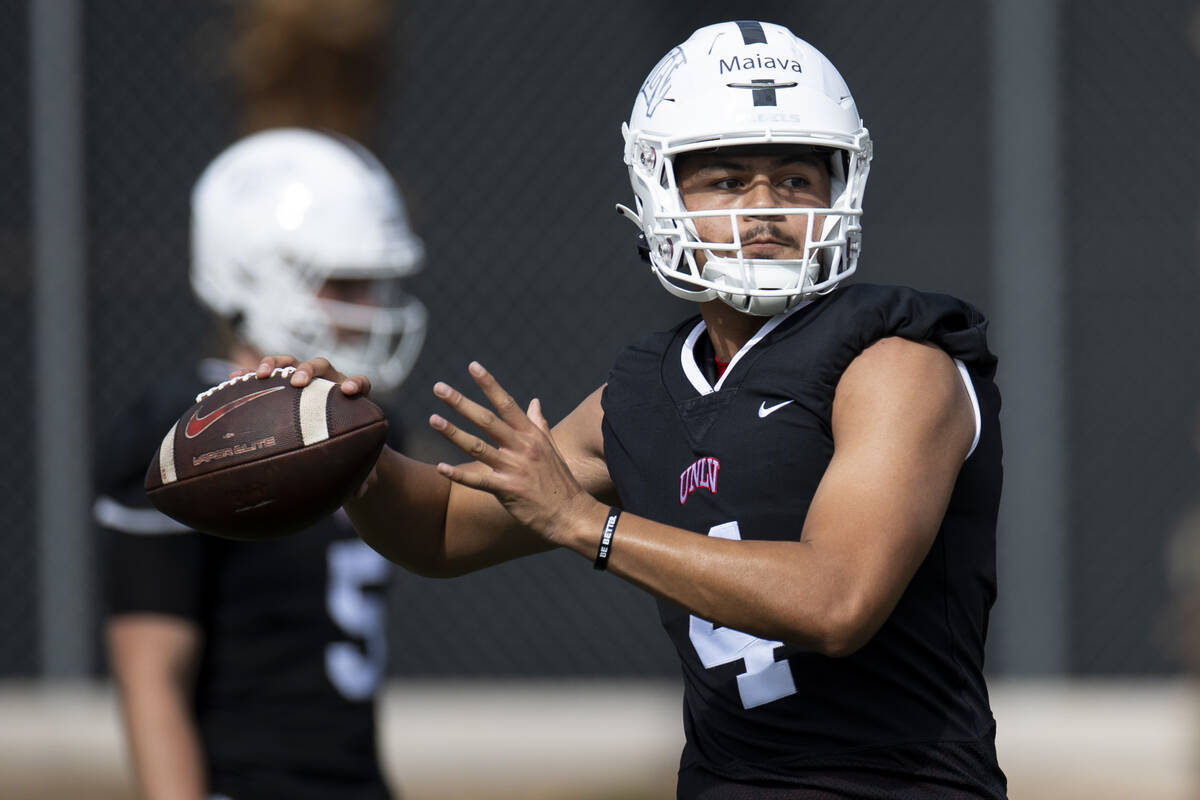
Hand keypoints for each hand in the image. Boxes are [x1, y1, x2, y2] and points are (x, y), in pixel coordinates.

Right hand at [245, 355, 379, 498]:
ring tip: (261, 374)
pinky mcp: (280, 383)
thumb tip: (361, 493)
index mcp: (349, 398)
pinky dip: (250, 375)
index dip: (356, 383)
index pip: (360, 383)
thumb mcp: (353, 459)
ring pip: (290, 362)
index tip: (349, 390)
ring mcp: (302, 380)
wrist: (325, 437)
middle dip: (309, 370)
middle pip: (320, 366)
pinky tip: (233, 380)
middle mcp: (326, 382)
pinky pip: (264, 375)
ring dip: (276, 364)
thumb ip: (362, 472)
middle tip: (297, 382)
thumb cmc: (343, 447)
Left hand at [429, 362, 592, 543]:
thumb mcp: (552, 448)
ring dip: (453, 432)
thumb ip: (539, 424)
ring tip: (432, 419)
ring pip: (477, 446)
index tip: (472, 366)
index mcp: (531, 435)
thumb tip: (534, 402)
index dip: (489, 384)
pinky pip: (477, 480)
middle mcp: (522, 447)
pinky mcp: (507, 490)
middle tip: (439, 387)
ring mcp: (514, 468)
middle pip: (486, 419)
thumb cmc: (560, 481)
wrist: (571, 514)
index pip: (506, 403)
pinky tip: (440, 467)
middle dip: (461, 402)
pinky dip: (458, 474)